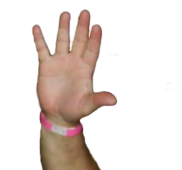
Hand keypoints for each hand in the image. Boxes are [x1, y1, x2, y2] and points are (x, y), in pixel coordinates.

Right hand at [32, 8, 116, 126]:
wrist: (58, 116)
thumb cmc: (75, 111)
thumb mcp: (89, 106)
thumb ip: (100, 100)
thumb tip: (114, 100)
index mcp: (85, 70)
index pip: (92, 51)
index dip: (95, 39)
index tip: (97, 26)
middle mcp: (74, 63)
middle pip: (79, 41)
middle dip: (82, 27)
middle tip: (85, 11)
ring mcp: (60, 63)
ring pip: (62, 41)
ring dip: (64, 27)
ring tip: (66, 13)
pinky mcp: (46, 66)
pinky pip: (42, 49)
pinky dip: (39, 39)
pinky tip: (37, 27)